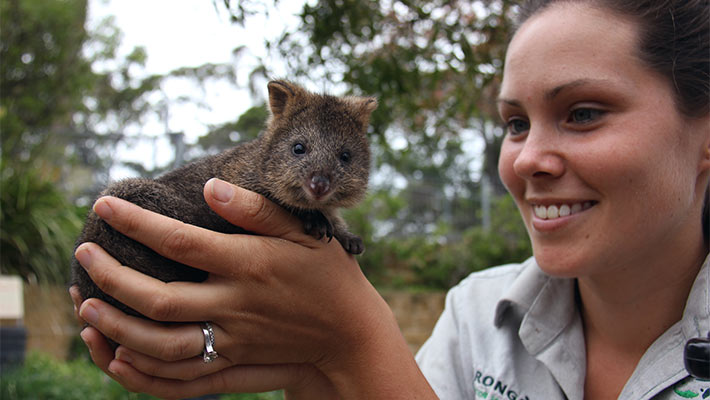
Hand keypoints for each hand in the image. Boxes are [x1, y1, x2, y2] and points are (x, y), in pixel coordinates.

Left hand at [74, 178, 434, 398]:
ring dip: (115, 327)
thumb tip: (208, 186)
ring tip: (85, 306)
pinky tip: (115, 354)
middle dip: (111, 276)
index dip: (136, 222)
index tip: (104, 203)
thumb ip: (255, 209)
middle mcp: (235, 305)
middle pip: (157, 297)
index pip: (179, 241)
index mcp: (249, 265)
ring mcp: (231, 340)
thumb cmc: (327, 274)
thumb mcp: (303, 231)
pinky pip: (177, 378)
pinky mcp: (231, 365)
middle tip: (83, 253)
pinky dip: (140, 372)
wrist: (348, 334)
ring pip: (159, 343)